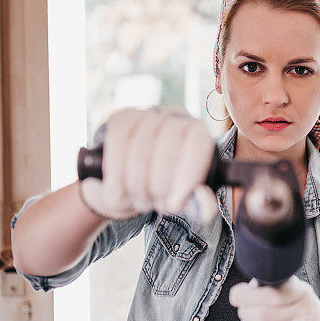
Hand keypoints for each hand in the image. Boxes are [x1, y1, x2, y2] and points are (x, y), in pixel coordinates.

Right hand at [79, 106, 218, 222]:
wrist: (132, 181)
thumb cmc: (166, 188)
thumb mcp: (186, 200)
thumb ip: (201, 206)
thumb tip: (204, 203)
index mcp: (199, 134)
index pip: (197, 147)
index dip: (187, 176)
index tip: (175, 203)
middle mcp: (177, 117)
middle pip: (167, 152)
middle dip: (158, 187)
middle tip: (155, 205)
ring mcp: (148, 114)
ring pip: (140, 151)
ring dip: (136, 186)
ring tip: (139, 201)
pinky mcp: (122, 117)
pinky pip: (118, 142)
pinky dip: (115, 173)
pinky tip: (117, 191)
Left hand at [229, 275, 319, 320]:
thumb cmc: (303, 314)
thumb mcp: (296, 293)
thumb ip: (273, 288)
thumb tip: (245, 292)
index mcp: (301, 294)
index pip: (269, 293)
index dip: (245, 294)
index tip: (237, 296)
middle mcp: (304, 314)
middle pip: (259, 315)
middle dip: (244, 313)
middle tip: (245, 313)